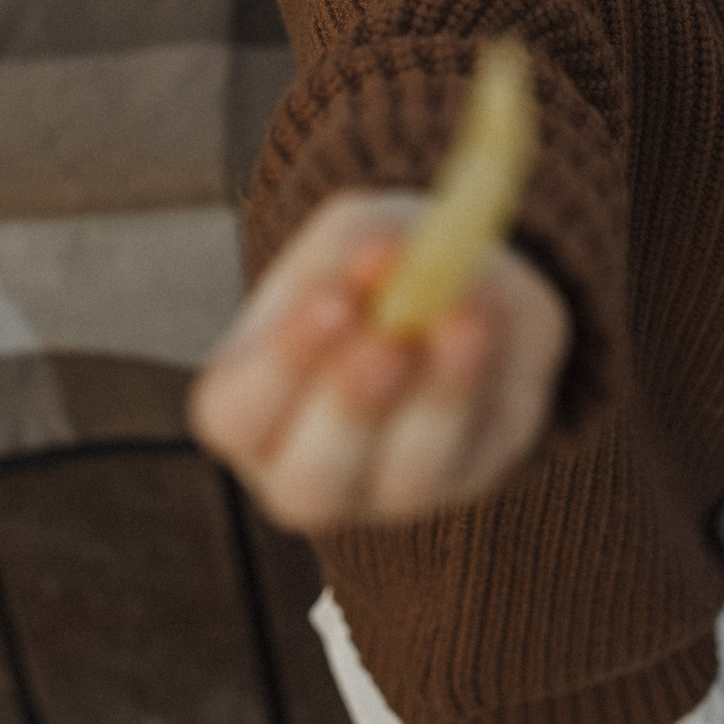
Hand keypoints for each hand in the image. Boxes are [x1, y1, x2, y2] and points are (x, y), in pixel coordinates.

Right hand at [189, 191, 568, 533]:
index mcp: (250, 409)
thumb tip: (388, 262)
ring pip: (407, 479)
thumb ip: (354, 247)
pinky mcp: (469, 475)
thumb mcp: (350, 234)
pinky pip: (478, 453)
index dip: (281, 365)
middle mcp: (307, 469)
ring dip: (437, 401)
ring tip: (460, 325)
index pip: (236, 415)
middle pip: (308, 483)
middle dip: (350, 410)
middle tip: (387, 343)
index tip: (332, 300)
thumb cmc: (374, 261)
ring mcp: (389, 490)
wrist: (457, 279)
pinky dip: (486, 385)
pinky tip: (488, 326)